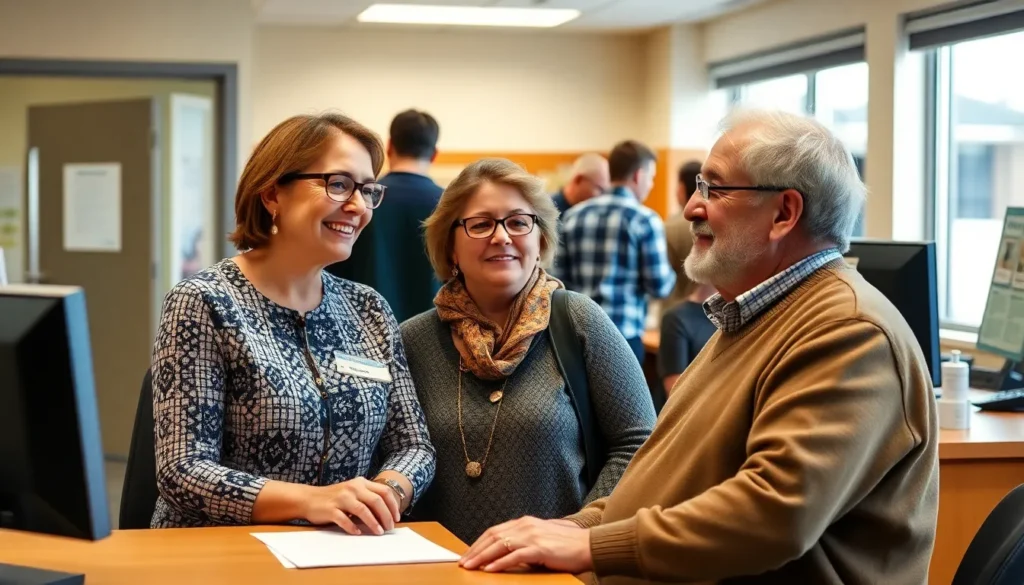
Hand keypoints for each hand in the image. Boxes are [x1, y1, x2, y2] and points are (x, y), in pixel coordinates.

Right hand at [303, 478, 399, 534]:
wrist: (309, 499)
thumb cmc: (335, 498)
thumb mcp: (353, 493)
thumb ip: (368, 499)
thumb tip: (387, 515)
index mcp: (361, 483)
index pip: (384, 491)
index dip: (393, 505)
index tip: (396, 518)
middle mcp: (353, 488)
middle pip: (376, 501)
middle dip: (386, 515)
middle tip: (389, 528)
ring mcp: (341, 498)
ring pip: (363, 510)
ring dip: (373, 523)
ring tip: (379, 532)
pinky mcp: (331, 509)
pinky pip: (345, 519)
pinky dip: (353, 527)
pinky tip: (358, 532)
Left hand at [460, 516, 592, 573]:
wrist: (589, 545)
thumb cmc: (567, 546)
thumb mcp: (541, 540)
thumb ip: (524, 544)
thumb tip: (507, 556)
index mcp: (525, 522)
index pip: (495, 531)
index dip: (479, 543)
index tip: (468, 554)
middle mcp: (526, 525)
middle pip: (492, 536)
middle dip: (475, 550)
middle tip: (463, 562)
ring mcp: (532, 536)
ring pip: (499, 545)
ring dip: (482, 557)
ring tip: (470, 567)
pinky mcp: (540, 548)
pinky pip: (514, 556)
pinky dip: (499, 563)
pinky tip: (489, 570)